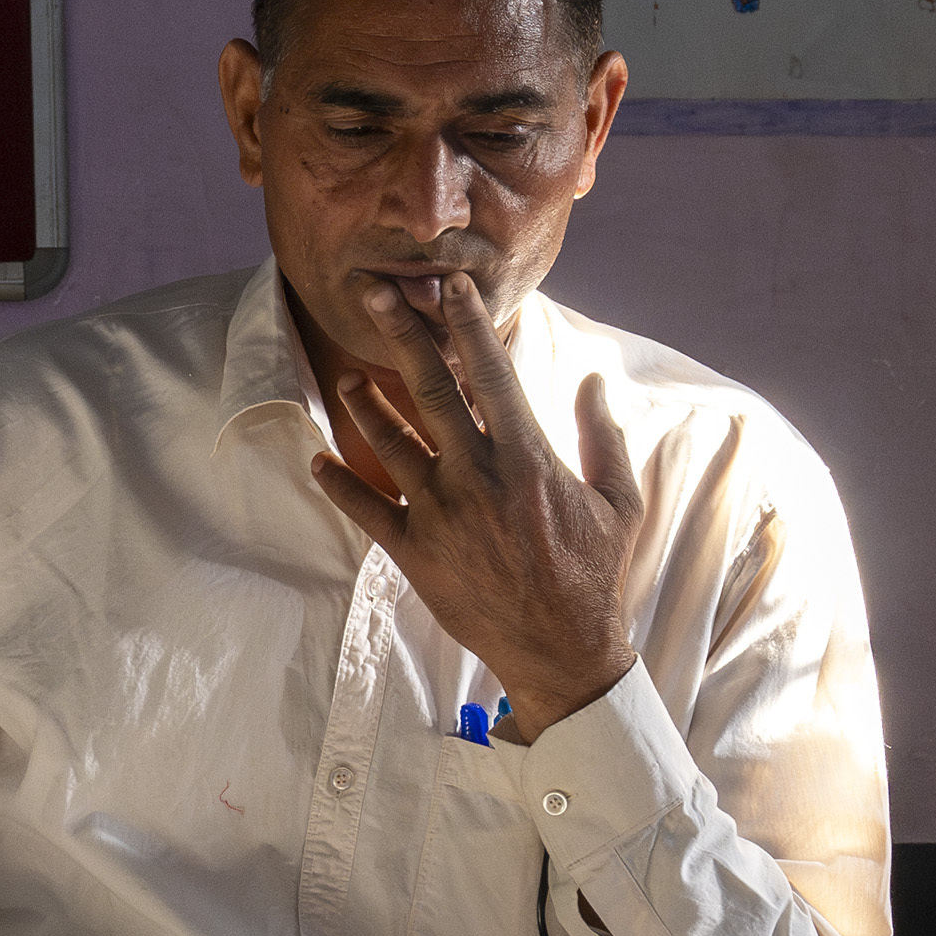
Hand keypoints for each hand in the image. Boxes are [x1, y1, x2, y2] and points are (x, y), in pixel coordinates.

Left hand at [309, 264, 641, 737]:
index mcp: (526, 457)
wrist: (562, 650)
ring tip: (347, 375)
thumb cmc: (593, 575)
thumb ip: (605, 437)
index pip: (491, 373)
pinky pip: (367, 511)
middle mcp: (476, 477)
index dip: (468, 323)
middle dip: (401, 335)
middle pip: (430, 391)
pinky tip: (317, 460)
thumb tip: (594, 382)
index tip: (449, 284)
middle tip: (374, 293)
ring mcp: (440, 515)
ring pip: (390, 443)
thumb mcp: (618, 502)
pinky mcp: (415, 553)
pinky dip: (339, 484)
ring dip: (365, 405)